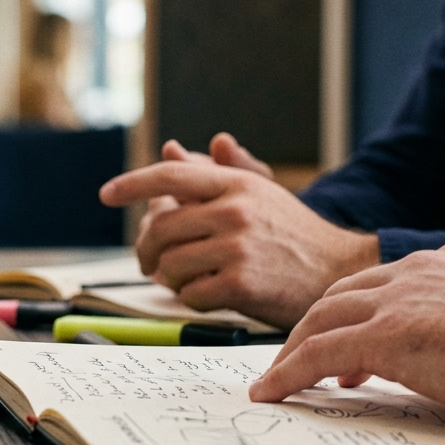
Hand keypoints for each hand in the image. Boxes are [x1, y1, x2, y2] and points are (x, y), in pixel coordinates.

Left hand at [102, 135, 377, 327]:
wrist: (337, 270)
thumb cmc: (290, 232)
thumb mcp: (257, 192)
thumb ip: (213, 171)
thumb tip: (170, 147)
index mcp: (234, 184)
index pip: (170, 175)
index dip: (132, 184)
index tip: (107, 194)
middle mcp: (234, 210)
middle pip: (161, 228)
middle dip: (147, 249)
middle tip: (148, 263)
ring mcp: (237, 247)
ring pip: (170, 264)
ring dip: (171, 278)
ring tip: (188, 279)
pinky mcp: (240, 283)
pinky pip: (188, 293)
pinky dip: (191, 297)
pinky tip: (209, 294)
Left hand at [249, 239, 444, 421]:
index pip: (385, 281)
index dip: (360, 310)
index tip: (352, 342)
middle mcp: (416, 271)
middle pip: (342, 294)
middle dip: (316, 325)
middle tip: (303, 356)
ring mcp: (397, 301)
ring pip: (321, 318)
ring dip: (293, 349)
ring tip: (278, 377)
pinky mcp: (384, 335)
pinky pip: (317, 354)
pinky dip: (287, 373)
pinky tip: (272, 392)